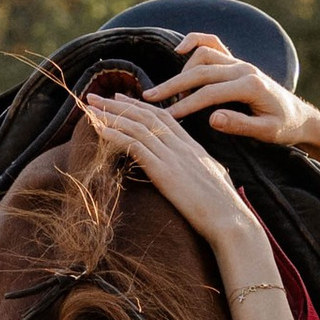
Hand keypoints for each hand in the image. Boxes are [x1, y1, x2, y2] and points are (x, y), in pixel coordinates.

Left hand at [84, 87, 264, 257]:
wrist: (231, 221)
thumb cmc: (224, 208)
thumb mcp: (213, 179)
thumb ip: (201, 168)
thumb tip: (197, 170)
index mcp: (193, 146)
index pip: (162, 117)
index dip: (139, 106)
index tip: (120, 99)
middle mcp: (182, 146)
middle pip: (145, 116)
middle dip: (117, 105)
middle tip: (95, 97)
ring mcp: (173, 157)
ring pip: (137, 127)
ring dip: (110, 116)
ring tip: (89, 109)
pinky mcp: (165, 172)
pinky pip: (135, 147)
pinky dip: (115, 135)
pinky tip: (99, 130)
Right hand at [138, 32, 319, 150]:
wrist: (300, 116)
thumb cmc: (284, 127)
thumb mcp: (266, 133)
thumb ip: (239, 125)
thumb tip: (211, 118)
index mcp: (251, 85)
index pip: (209, 94)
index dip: (185, 105)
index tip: (166, 117)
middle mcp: (244, 68)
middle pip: (200, 71)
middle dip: (173, 85)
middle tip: (149, 99)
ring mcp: (240, 62)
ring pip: (203, 55)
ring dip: (183, 72)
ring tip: (170, 93)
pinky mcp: (236, 62)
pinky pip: (212, 43)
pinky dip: (195, 42)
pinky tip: (179, 50)